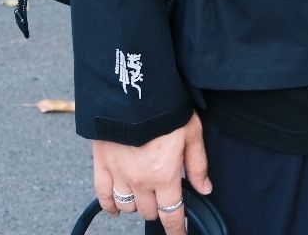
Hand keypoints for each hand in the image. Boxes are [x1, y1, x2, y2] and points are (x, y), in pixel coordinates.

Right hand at [92, 111, 211, 232]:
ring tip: (143, 193)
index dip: (177, 229)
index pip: (172, 215)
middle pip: (148, 212)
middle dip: (158, 208)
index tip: (180, 234)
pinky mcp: (102, 164)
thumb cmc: (166, 107)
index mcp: (165, 176)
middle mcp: (141, 181)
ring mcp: (119, 174)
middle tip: (163, 195)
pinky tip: (116, 207)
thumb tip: (205, 189)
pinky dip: (109, 205)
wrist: (134, 88)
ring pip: (126, 206)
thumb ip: (198, 164)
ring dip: (136, 204)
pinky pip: (103, 195)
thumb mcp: (192, 132)